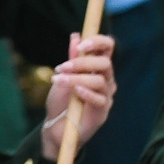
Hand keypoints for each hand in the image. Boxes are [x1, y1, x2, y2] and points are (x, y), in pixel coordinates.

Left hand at [39, 34, 117, 159]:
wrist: (55, 127)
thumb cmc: (61, 101)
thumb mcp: (62, 76)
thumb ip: (71, 58)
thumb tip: (75, 36)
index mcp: (97, 67)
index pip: (108, 48)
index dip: (98, 42)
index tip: (81, 45)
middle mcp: (106, 79)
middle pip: (105, 63)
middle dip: (82, 62)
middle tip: (62, 67)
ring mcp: (106, 95)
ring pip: (99, 80)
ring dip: (77, 78)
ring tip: (58, 80)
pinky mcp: (103, 111)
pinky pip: (99, 99)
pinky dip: (86, 93)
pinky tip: (74, 92)